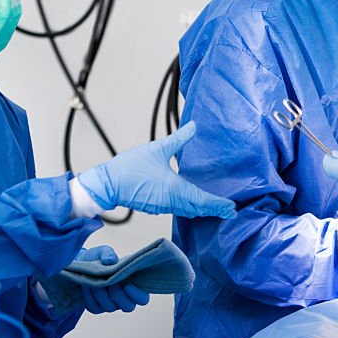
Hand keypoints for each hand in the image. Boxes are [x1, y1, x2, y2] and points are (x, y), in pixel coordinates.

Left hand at [74, 246, 150, 313]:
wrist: (82, 266)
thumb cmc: (99, 258)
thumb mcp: (103, 251)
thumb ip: (108, 254)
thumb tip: (110, 261)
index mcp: (134, 284)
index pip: (143, 299)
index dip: (137, 295)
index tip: (127, 285)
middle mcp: (124, 298)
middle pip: (128, 307)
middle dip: (118, 295)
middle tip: (109, 283)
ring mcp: (111, 304)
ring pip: (110, 307)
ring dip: (102, 294)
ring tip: (95, 281)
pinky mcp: (96, 307)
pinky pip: (95, 308)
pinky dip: (90, 297)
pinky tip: (87, 286)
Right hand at [78, 122, 236, 218]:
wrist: (106, 184)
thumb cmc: (128, 168)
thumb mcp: (157, 149)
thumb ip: (178, 139)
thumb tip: (193, 126)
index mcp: (175, 189)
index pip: (202, 199)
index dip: (218, 204)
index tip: (230, 206)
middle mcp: (171, 201)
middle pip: (198, 208)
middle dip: (215, 209)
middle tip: (230, 210)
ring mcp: (163, 205)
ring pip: (188, 211)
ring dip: (203, 210)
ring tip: (217, 209)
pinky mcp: (156, 206)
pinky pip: (178, 210)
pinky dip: (190, 209)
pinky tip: (193, 205)